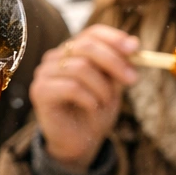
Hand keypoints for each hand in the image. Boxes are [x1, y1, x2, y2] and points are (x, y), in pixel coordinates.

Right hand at [28, 25, 139, 170]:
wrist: (80, 141)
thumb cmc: (95, 110)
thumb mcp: (113, 85)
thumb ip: (120, 65)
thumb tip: (134, 44)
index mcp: (73, 50)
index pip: (92, 32)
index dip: (114, 38)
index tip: (135, 50)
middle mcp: (55, 57)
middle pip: (87, 46)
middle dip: (114, 62)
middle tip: (132, 80)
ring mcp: (44, 72)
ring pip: (80, 67)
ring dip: (102, 87)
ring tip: (105, 102)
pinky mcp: (40, 91)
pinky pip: (71, 87)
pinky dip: (89, 98)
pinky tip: (92, 107)